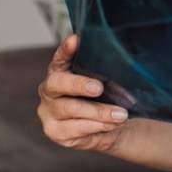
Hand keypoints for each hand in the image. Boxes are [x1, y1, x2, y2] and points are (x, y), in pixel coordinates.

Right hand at [36, 35, 129, 152]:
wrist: (109, 126)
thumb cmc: (106, 98)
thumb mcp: (107, 82)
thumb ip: (105, 72)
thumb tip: (123, 60)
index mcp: (60, 71)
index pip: (60, 57)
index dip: (66, 49)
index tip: (76, 40)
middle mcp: (49, 89)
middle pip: (57, 83)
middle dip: (79, 84)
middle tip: (99, 88)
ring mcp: (48, 111)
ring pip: (71, 109)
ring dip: (99, 111)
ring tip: (120, 114)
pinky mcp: (54, 131)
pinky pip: (76, 128)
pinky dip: (97, 125)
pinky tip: (113, 124)